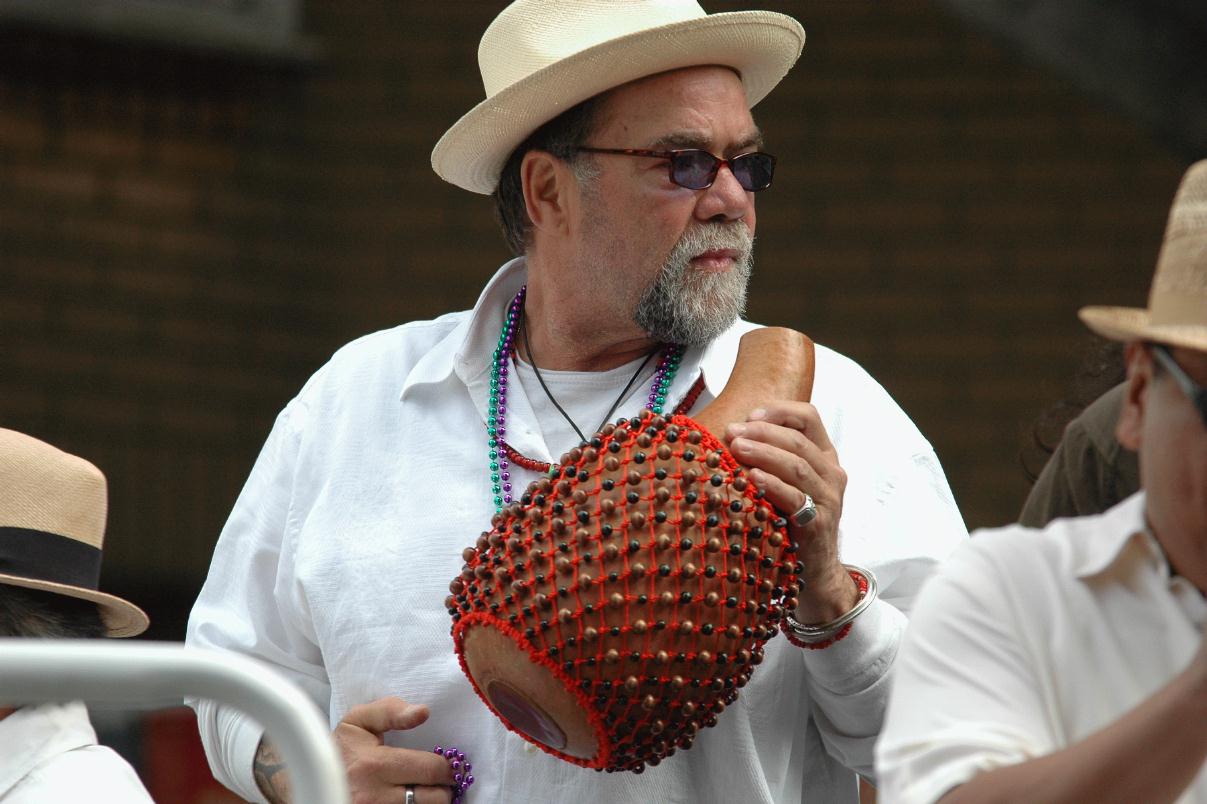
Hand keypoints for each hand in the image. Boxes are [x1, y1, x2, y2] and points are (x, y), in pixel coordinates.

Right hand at [335, 697, 454, 803]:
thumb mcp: (359, 720)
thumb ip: (391, 710)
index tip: (447, 764)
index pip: (431, 769)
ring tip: (421, 790)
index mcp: (374, 766)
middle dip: (442, 787)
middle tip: (438, 780)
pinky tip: (409, 800)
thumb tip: (423, 712)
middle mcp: (373, 797)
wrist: (309, 781)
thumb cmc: (340, 749)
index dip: (446, 766)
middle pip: (435, 798)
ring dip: (429, 802)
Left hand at [724, 400, 856, 622]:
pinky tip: (752, 478)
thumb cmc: (790, 521)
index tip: (749, 415)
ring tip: (736, 448)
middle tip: (732, 432)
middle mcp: (831, 473)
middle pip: (798, 440)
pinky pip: (796, 498)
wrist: (814, 572)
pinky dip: (773, 485)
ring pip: (797, 465)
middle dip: (762, 432)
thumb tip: (726, 432)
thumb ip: (769, 457)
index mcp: (824, 456)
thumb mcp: (786, 484)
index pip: (809, 417)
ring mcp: (828, 499)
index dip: (779, 411)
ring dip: (764, 453)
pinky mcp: (819, 524)